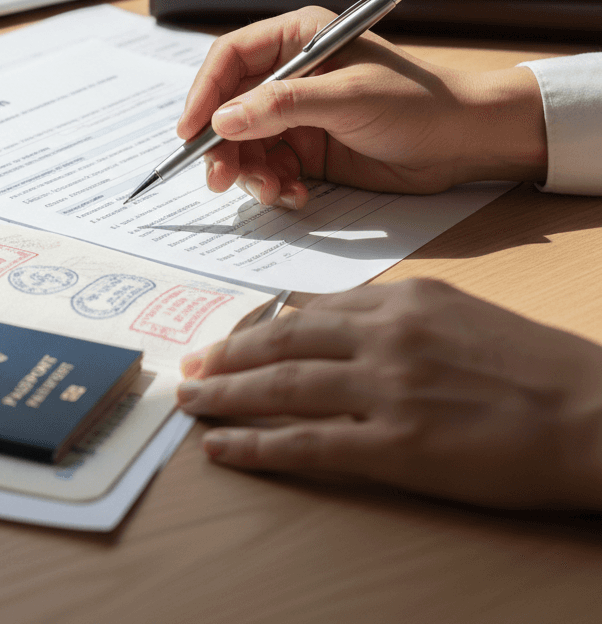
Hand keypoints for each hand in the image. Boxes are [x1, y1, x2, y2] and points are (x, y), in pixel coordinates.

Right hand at [176, 6, 546, 209]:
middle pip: (230, 107)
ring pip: (246, 143)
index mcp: (298, 39)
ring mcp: (298, 114)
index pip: (230, 59)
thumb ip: (281, 107)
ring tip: (273, 191)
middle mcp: (291, 74)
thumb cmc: (418, 102)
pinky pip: (271, 168)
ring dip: (250, 171)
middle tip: (220, 180)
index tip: (189, 132)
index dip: (203, 93)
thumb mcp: (348, 98)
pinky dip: (274, 185)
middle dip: (223, 145)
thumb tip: (220, 122)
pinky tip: (294, 196)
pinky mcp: (308, 149)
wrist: (466, 142)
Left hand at [176, 279, 601, 509]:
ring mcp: (385, 391)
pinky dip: (255, 445)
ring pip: (281, 388)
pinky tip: (223, 448)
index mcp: (399, 301)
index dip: (258, 328)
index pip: (307, 312)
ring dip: (225, 395)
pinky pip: (306, 444)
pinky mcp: (396, 447)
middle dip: (226, 355)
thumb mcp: (456, 313)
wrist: (593, 412)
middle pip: (281, 343)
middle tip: (188, 365)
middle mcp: (383, 337)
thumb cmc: (531, 364)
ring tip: (190, 400)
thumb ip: (391, 316)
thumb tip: (334, 321)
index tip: (227, 338)